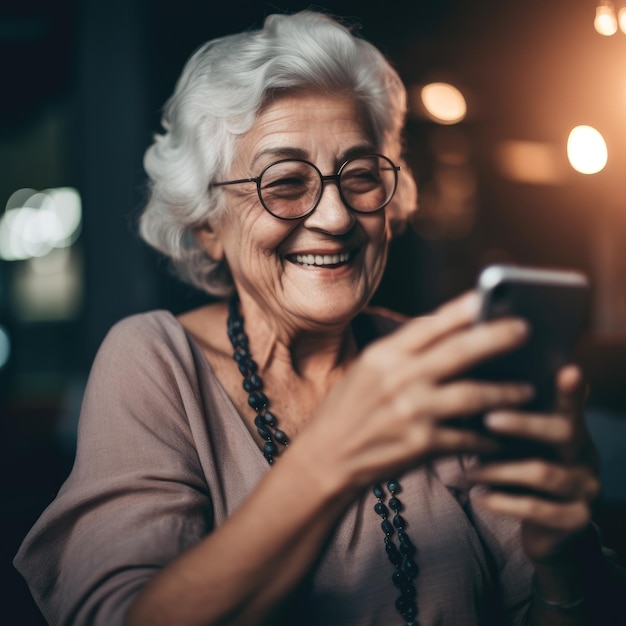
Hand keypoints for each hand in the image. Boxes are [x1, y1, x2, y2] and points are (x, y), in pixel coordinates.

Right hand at [292, 291, 534, 493]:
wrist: (326, 458)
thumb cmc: (346, 411)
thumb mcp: (364, 370)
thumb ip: (401, 353)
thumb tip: (445, 333)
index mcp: (383, 355)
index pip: (428, 324)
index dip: (462, 309)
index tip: (489, 296)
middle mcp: (398, 378)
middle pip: (459, 352)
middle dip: (497, 338)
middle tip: (525, 329)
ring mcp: (412, 411)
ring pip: (473, 395)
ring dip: (506, 392)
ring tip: (527, 389)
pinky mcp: (421, 444)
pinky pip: (468, 436)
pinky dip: (488, 436)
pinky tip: (502, 434)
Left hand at [469, 365, 600, 563]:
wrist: (538, 525)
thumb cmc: (515, 467)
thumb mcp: (512, 440)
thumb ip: (502, 414)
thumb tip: (466, 381)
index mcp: (569, 428)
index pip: (572, 403)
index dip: (571, 389)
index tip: (569, 369)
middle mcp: (584, 454)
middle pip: (563, 431)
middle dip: (524, 423)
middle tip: (487, 418)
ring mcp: (585, 487)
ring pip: (544, 472)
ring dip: (499, 470)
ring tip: (469, 471)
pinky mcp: (576, 518)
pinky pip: (536, 508)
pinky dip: (501, 501)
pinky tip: (478, 497)